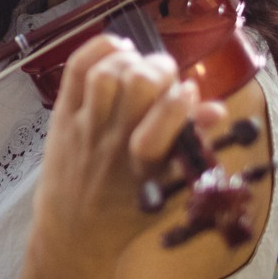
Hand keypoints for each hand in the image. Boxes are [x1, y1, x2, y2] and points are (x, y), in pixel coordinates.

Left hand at [37, 38, 220, 258]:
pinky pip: (76, 69)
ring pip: (106, 73)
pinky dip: (98, 48)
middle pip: (137, 83)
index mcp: (146, 164)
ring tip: (140, 67)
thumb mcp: (167, 189)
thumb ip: (191, 146)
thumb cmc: (128, 210)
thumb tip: (215, 109)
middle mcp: (113, 141)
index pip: (167, 117)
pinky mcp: (62, 116)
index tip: (191, 93)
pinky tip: (119, 50)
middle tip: (167, 77)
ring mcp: (85, 126)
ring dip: (130, 61)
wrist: (73, 229)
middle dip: (160, 69)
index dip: (182, 98)